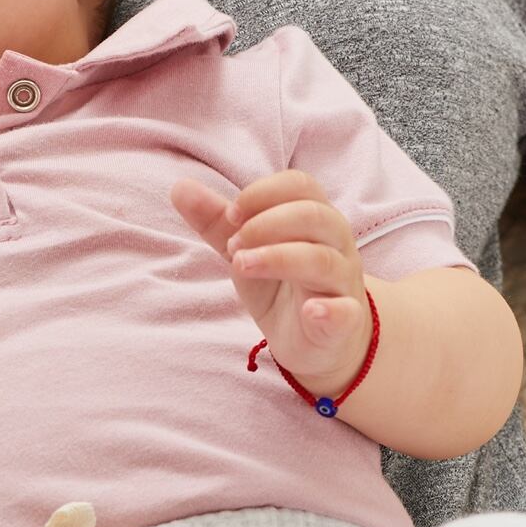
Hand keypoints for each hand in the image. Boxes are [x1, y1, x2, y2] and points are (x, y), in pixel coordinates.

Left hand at [171, 169, 370, 398]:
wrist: (318, 341)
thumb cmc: (283, 288)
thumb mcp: (246, 252)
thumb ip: (217, 223)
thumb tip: (180, 187)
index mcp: (313, 218)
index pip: (299, 185)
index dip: (262, 193)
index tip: (232, 215)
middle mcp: (335, 243)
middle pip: (313, 215)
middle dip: (266, 224)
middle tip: (233, 247)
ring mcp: (342, 282)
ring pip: (322, 259)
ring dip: (279, 258)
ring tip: (241, 266)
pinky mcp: (345, 321)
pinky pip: (346, 311)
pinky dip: (330, 310)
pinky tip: (311, 311)